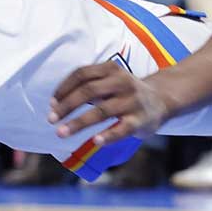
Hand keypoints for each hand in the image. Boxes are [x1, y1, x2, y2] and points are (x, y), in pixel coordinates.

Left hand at [47, 62, 170, 145]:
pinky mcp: (140, 120)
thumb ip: (87, 86)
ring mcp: (132, 101)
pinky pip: (122, 128)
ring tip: (61, 133)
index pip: (82, 74)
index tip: (51, 103)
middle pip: (88, 91)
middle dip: (67, 106)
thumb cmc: (124, 91)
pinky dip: (108, 135)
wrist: (161, 99)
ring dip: (79, 122)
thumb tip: (55, 104)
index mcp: (111, 69)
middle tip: (51, 119)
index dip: (64, 88)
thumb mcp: (109, 79)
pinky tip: (95, 141)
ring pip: (102, 111)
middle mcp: (122, 82)